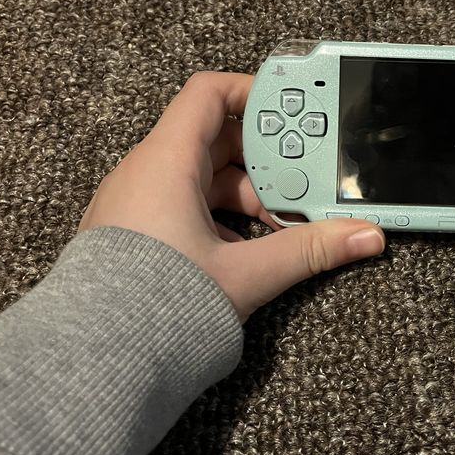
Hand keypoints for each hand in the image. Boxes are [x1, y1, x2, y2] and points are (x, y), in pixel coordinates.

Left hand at [78, 72, 385, 320]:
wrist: (92, 362)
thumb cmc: (151, 308)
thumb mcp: (245, 274)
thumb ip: (309, 250)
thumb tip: (362, 236)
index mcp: (166, 164)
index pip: (210, 94)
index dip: (254, 92)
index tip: (295, 108)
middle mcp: (146, 175)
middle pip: (218, 140)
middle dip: (266, 158)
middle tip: (304, 178)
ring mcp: (139, 204)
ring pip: (205, 177)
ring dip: (249, 194)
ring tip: (283, 223)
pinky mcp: (138, 233)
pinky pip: (187, 205)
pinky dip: (223, 216)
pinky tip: (249, 246)